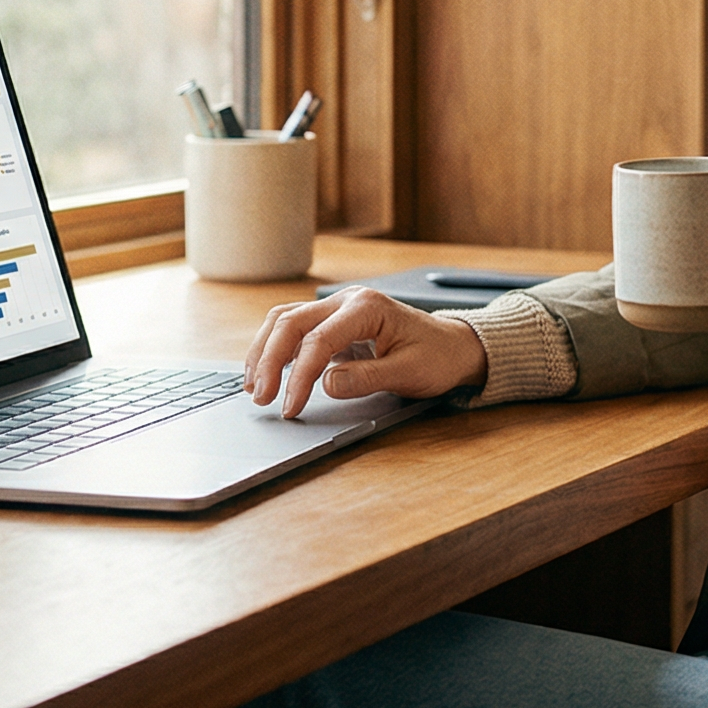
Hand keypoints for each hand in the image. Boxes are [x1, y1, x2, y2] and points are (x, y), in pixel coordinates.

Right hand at [241, 286, 489, 418]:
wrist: (453, 347)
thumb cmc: (436, 357)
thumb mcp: (409, 373)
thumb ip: (368, 378)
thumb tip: (325, 383)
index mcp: (367, 308)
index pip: (319, 340)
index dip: (299, 376)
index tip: (290, 407)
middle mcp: (347, 300)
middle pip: (291, 322)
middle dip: (268, 360)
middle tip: (260, 398)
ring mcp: (338, 307)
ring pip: (285, 319)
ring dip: (264, 350)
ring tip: (254, 385)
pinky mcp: (332, 321)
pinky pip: (294, 327)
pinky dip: (274, 347)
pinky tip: (265, 371)